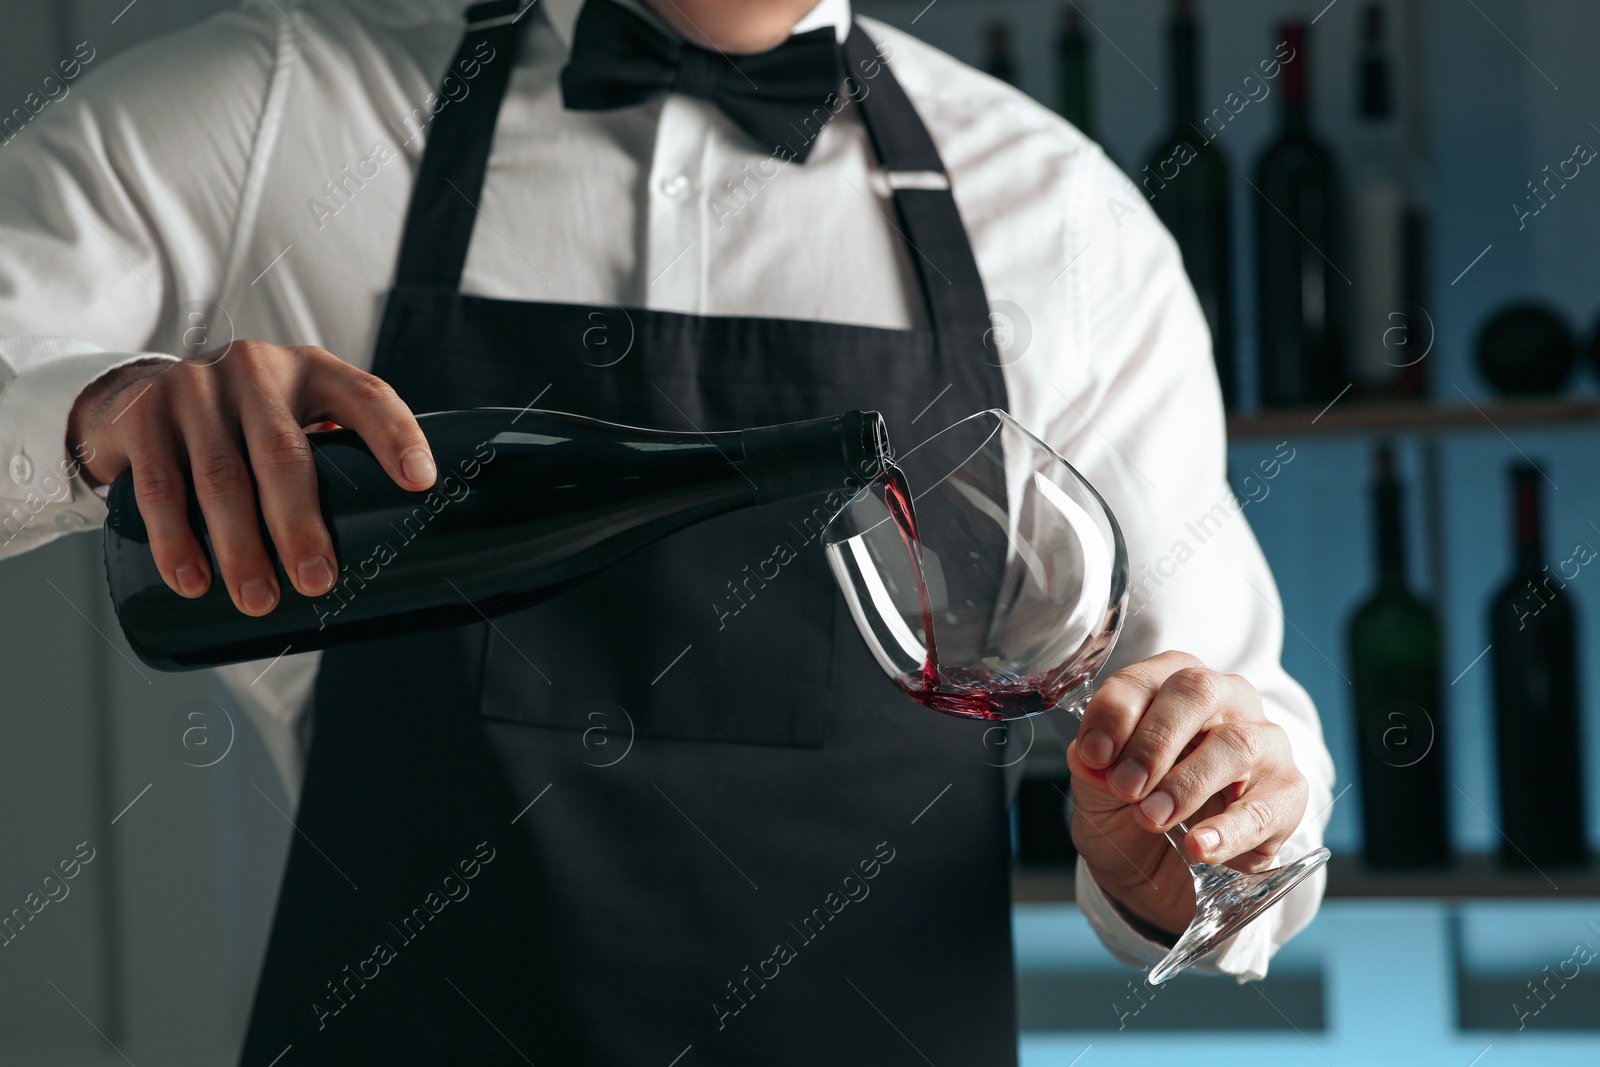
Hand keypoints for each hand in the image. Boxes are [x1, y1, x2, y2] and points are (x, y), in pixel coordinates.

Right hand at [67, 342, 435, 615]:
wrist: (140, 393)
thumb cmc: (245, 423)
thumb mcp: (296, 418)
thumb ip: (336, 460)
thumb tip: (392, 550)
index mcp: (313, 372)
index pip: (367, 397)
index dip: (396, 436)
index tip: (421, 482)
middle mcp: (255, 370)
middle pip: (284, 453)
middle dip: (300, 524)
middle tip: (317, 582)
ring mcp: (195, 388)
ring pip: (221, 477)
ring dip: (240, 547)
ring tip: (259, 601)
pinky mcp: (144, 414)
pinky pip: (159, 485)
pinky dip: (176, 541)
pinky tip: (193, 581)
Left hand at [1066, 650, 1309, 936]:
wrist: (1165, 870)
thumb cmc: (1136, 806)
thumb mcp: (1100, 789)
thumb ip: (1093, 769)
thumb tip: (1089, 758)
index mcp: (1173, 684)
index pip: (1144, 680)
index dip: (1114, 713)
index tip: (1091, 755)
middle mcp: (1227, 699)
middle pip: (1197, 692)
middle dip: (1155, 740)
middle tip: (1125, 785)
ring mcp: (1265, 743)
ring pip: (1236, 743)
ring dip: (1187, 783)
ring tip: (1152, 817)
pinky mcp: (1288, 794)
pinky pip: (1266, 807)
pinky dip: (1229, 830)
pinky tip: (1199, 846)